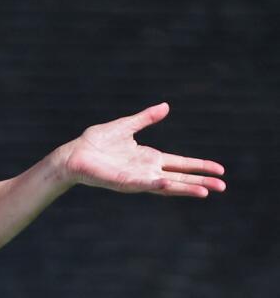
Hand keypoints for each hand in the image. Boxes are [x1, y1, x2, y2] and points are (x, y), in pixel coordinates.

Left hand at [59, 102, 224, 197]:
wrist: (73, 154)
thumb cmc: (95, 142)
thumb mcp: (126, 126)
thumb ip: (146, 118)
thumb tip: (166, 106)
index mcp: (149, 158)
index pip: (180, 164)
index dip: (199, 166)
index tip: (219, 169)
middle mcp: (146, 171)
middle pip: (179, 178)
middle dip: (200, 182)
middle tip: (223, 186)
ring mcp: (136, 178)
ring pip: (166, 185)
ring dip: (185, 188)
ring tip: (206, 191)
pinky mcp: (124, 182)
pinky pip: (143, 184)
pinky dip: (157, 184)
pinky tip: (170, 183)